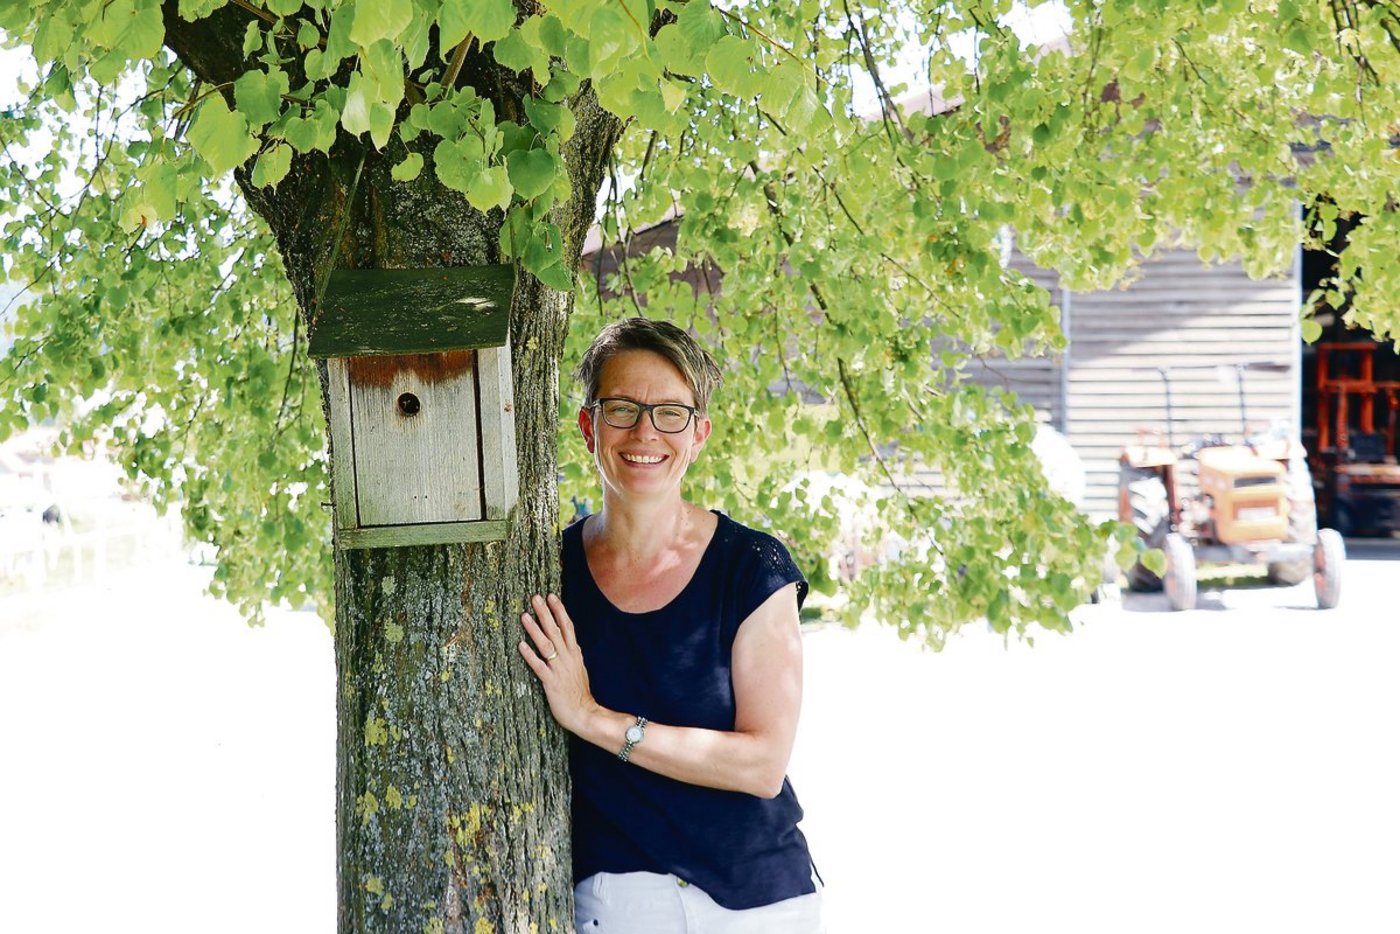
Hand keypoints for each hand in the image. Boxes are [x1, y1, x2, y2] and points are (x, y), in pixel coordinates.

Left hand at [518, 593, 598, 735]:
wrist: (585, 713)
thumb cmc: (580, 693)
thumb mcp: (579, 668)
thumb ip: (572, 654)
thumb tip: (567, 642)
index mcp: (575, 654)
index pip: (567, 627)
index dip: (559, 611)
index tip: (552, 596)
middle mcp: (568, 658)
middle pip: (556, 630)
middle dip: (545, 613)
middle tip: (535, 598)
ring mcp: (559, 669)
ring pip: (546, 645)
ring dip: (534, 630)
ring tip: (524, 616)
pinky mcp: (551, 682)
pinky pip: (539, 666)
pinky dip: (530, 655)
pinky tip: (520, 645)